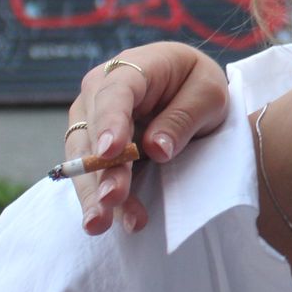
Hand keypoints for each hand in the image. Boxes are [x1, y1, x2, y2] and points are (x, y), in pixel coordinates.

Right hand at [65, 44, 230, 233]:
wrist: (187, 90)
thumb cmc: (196, 84)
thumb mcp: (208, 94)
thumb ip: (182, 118)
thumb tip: (156, 150)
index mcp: (131, 69)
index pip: (115, 92)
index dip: (110, 121)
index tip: (111, 152)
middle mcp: (100, 94)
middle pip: (91, 131)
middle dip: (99, 169)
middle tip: (111, 198)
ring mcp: (92, 122)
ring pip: (83, 159)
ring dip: (93, 192)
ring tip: (101, 223)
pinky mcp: (94, 149)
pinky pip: (90, 175)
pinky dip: (99, 199)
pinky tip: (108, 223)